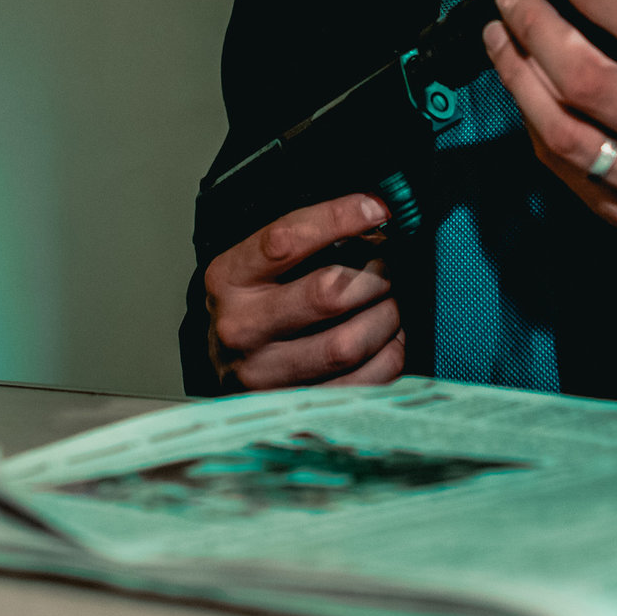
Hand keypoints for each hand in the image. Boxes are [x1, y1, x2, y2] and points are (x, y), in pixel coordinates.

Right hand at [203, 192, 406, 390]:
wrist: (226, 367)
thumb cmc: (257, 304)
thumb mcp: (261, 265)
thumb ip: (310, 240)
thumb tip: (378, 214)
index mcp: (228, 278)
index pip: (286, 240)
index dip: (340, 218)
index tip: (378, 208)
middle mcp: (240, 327)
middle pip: (328, 294)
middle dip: (375, 275)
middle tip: (388, 268)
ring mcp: (263, 374)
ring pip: (348, 343)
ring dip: (386, 318)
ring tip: (389, 305)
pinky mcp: (294, 406)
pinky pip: (363, 382)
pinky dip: (389, 356)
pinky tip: (387, 340)